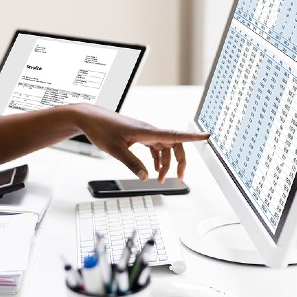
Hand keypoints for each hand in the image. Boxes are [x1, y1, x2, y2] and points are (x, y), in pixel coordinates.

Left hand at [74, 105, 209, 181]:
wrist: (89, 118)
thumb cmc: (101, 129)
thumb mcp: (114, 150)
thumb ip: (132, 163)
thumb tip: (146, 177)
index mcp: (146, 131)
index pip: (174, 134)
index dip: (192, 136)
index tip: (207, 136)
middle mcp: (149, 130)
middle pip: (174, 143)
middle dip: (179, 160)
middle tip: (179, 177)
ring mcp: (144, 132)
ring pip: (164, 147)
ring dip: (165, 163)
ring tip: (160, 179)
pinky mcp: (139, 134)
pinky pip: (155, 146)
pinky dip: (157, 158)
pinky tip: (153, 169)